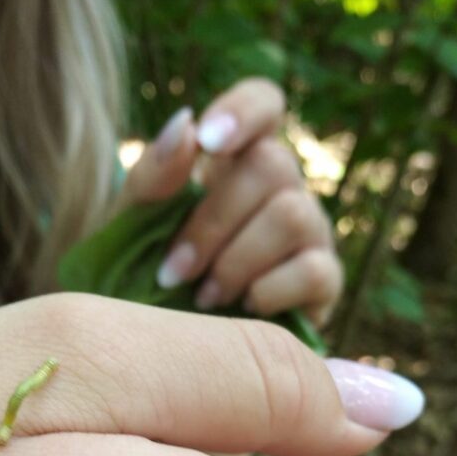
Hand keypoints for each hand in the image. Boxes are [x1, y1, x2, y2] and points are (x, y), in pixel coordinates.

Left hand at [119, 78, 341, 326]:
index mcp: (235, 160)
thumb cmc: (145, 278)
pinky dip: (270, 291)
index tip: (208, 143)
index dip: (244, 110)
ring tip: (202, 298)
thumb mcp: (132, 227)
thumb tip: (187, 124)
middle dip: (213, 222)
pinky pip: (316, 270)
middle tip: (173, 272)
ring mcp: (310, 233)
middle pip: (273, 165)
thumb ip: (154, 176)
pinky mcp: (324, 283)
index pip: (264, 103)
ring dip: (236, 261)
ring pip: (293, 215)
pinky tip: (242, 309)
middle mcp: (282, 188)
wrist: (162, 352)